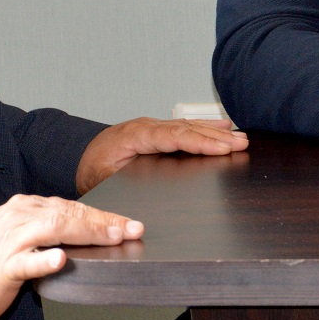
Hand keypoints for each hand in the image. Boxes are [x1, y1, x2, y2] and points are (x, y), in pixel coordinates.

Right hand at [0, 195, 141, 319]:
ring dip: (84, 231)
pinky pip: (25, 262)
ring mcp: (10, 241)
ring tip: (109, 236)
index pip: (70, 207)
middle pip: (67, 213)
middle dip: (102, 221)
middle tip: (130, 229)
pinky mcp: (2, 267)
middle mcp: (19, 217)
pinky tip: (59, 259)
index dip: (101, 215)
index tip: (127, 223)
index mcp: (25, 207)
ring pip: (51, 229)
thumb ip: (47, 227)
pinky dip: (44, 259)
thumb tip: (85, 227)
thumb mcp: (21, 234)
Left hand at [75, 117, 247, 193]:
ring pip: (189, 126)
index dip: (201, 142)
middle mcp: (147, 127)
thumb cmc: (89, 168)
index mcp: (136, 136)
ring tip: (239, 136)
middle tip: (242, 143)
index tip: (223, 148)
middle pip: (187, 129)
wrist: (77, 154)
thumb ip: (123, 181)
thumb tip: (144, 193)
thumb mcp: (102, 179)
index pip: (175, 137)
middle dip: (216, 137)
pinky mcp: (156, 131)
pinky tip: (221, 127)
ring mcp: (153, 127)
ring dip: (215, 131)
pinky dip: (205, 127)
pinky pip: (184, 127)